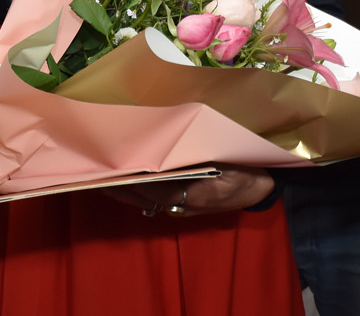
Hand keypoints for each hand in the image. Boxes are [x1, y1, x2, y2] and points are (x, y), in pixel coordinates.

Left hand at [106, 165, 274, 216]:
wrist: (261, 187)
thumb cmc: (243, 170)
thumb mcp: (224, 161)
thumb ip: (196, 158)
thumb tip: (167, 150)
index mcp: (193, 193)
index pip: (156, 187)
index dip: (134, 179)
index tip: (115, 170)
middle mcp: (184, 204)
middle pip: (145, 197)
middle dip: (122, 188)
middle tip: (97, 176)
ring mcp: (184, 208)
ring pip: (148, 202)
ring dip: (126, 193)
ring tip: (103, 181)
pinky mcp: (185, 207)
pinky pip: (156, 202)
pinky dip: (139, 195)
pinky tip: (125, 186)